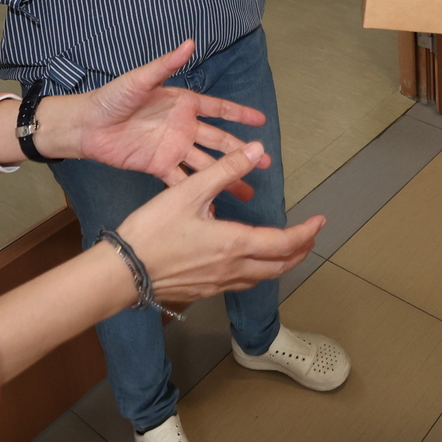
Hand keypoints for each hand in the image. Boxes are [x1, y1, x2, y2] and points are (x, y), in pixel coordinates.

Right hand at [0, 145, 321, 381]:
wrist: (121, 273)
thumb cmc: (152, 231)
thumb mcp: (188, 191)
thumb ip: (225, 169)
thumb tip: (257, 150)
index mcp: (235, 244)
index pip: (284, 243)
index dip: (306, 232)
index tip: (319, 221)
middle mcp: (232, 269)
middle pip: (280, 266)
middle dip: (300, 251)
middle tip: (310, 237)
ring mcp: (218, 284)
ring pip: (262, 278)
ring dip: (281, 264)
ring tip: (288, 249)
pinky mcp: (203, 290)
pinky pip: (241, 284)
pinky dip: (257, 272)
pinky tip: (248, 262)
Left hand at [26, 42, 269, 190]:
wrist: (86, 125)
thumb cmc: (111, 97)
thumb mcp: (139, 80)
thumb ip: (166, 64)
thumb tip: (189, 43)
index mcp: (181, 103)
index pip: (218, 109)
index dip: (239, 114)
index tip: (261, 121)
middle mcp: (182, 126)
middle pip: (219, 140)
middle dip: (241, 151)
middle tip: (264, 163)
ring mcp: (172, 148)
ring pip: (205, 164)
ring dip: (225, 176)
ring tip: (246, 189)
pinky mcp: (158, 166)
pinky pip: (181, 180)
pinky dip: (196, 192)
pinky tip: (213, 204)